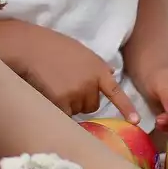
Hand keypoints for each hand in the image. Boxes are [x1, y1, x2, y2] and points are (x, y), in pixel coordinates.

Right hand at [0, 20, 139, 121]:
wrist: (31, 46)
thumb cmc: (53, 46)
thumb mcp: (82, 51)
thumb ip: (96, 65)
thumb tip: (111, 72)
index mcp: (98, 69)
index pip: (116, 92)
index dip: (126, 108)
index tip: (137, 122)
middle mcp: (91, 84)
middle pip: (92, 105)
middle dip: (81, 99)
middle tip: (66, 82)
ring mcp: (77, 94)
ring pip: (76, 110)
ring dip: (68, 103)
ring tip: (55, 83)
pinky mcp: (61, 102)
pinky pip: (64, 114)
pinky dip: (58, 108)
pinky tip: (49, 93)